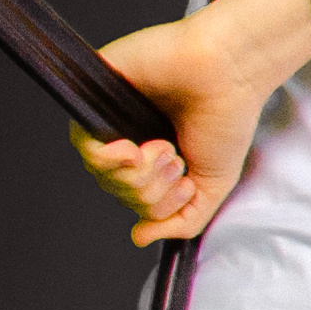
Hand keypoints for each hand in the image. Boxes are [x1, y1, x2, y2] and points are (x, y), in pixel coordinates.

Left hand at [73, 0, 310, 244]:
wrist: (228, 73)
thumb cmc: (226, 119)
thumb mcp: (211, 187)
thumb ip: (182, 221)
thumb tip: (139, 237)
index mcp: (154, 158)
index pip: (135, 199)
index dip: (159, 204)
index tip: (185, 181)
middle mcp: (129, 138)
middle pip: (117, 190)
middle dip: (151, 189)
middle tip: (176, 159)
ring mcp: (110, 119)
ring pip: (100, 174)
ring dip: (137, 174)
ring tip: (164, 148)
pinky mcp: (96, 97)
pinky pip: (82, 144)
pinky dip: (108, 158)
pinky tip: (132, 150)